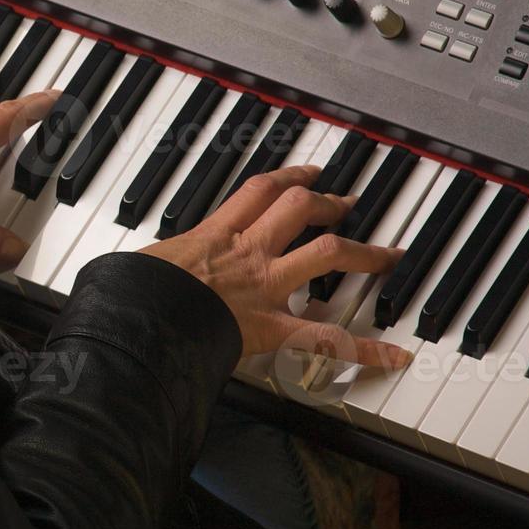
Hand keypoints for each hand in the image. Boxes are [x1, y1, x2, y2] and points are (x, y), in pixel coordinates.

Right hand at [140, 164, 410, 368]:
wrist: (139, 319)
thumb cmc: (133, 293)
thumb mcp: (144, 262)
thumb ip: (158, 262)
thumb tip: (133, 269)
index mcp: (215, 233)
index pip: (259, 190)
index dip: (288, 176)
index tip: (306, 173)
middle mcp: (247, 251)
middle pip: (300, 208)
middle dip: (331, 203)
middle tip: (349, 204)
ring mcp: (264, 286)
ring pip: (325, 254)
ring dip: (364, 252)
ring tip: (388, 255)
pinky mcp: (272, 327)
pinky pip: (328, 338)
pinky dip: (366, 350)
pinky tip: (395, 355)